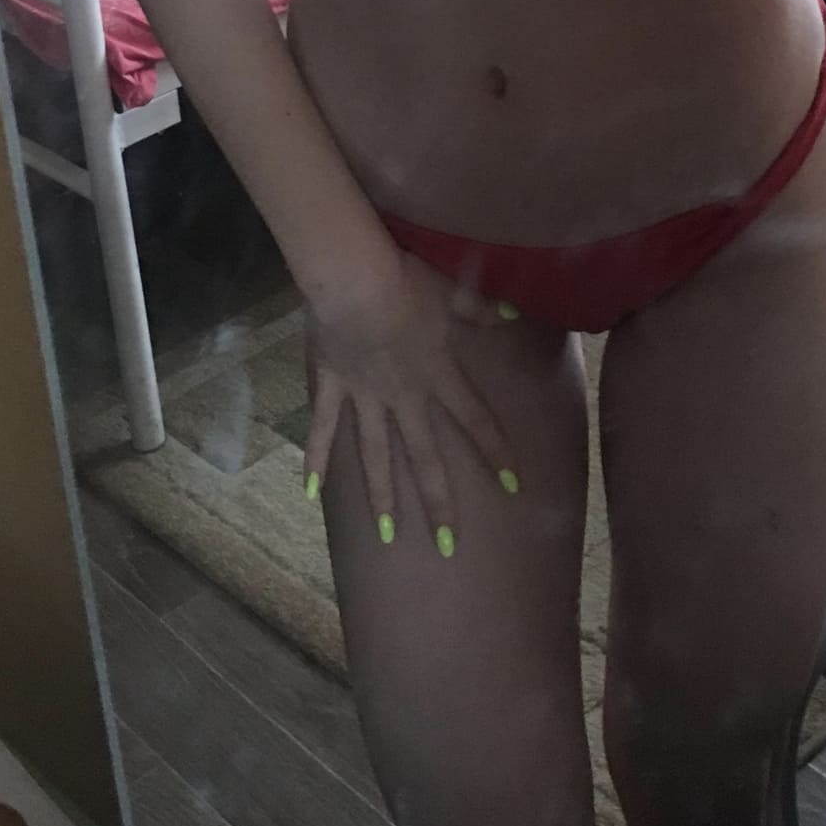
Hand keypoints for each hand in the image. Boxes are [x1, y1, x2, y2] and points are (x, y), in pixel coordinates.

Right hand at [303, 247, 521, 554]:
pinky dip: (316, 458)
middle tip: (448, 546)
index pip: (475, 420)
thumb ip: (482, 309)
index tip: (514, 485)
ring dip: (383, 496)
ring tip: (388, 535)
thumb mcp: (453, 292)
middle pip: (425, 457)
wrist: (354, 279)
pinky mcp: (332, 387)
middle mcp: (404, 397)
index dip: (496, 452)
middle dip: (439, 502)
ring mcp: (365, 397)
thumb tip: (514, 315)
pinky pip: (324, 428)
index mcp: (437, 374)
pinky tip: (311, 492)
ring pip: (376, 455)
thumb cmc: (407, 281)